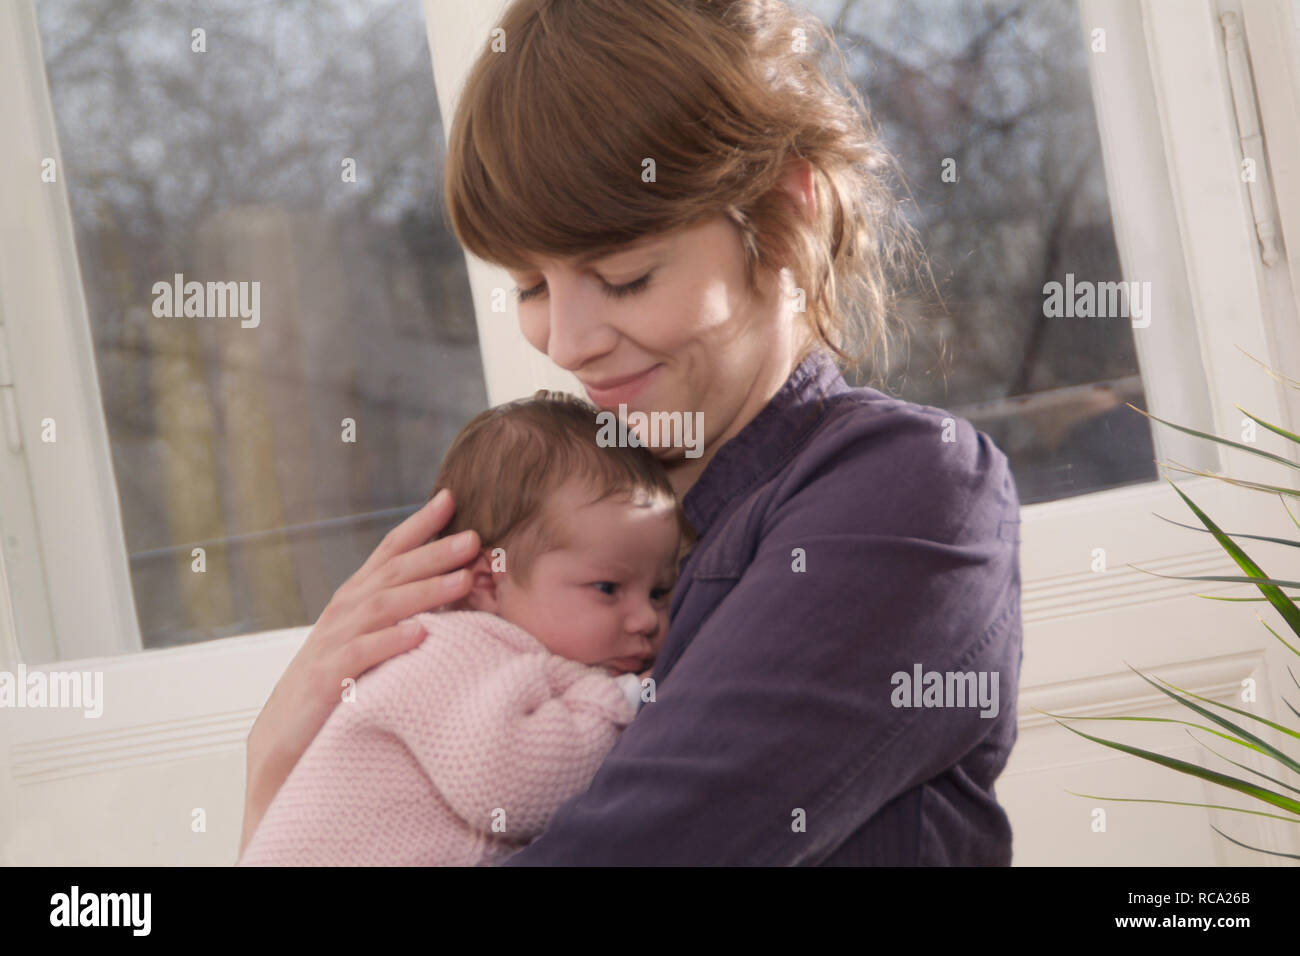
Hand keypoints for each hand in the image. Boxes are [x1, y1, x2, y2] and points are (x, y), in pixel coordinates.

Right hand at [239, 489, 477, 852]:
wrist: (282, 747)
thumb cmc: (335, 691)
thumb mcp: (369, 644)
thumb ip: (400, 615)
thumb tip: (455, 588)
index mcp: (354, 601)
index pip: (387, 553)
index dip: (417, 524)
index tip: (451, 498)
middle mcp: (341, 614)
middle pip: (391, 573)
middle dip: (432, 553)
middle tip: (473, 539)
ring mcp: (330, 645)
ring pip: (380, 608)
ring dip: (423, 593)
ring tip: (462, 583)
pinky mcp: (324, 681)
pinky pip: (359, 656)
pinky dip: (389, 642)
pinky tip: (420, 634)